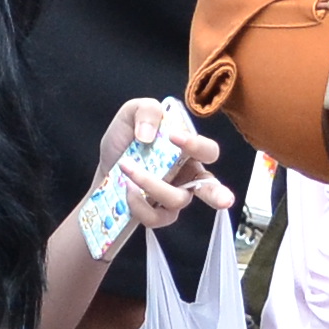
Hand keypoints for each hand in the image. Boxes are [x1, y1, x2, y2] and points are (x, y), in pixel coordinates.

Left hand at [91, 97, 231, 224]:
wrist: (104, 164)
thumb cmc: (126, 139)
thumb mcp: (132, 113)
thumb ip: (146, 111)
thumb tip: (148, 134)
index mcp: (188, 151)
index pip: (207, 151)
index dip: (196, 145)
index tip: (173, 136)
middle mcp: (187, 175)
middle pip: (211, 188)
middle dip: (219, 195)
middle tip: (225, 200)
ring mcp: (174, 197)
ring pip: (177, 199)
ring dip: (150, 184)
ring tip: (126, 168)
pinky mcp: (158, 214)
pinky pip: (157, 217)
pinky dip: (140, 205)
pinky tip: (127, 190)